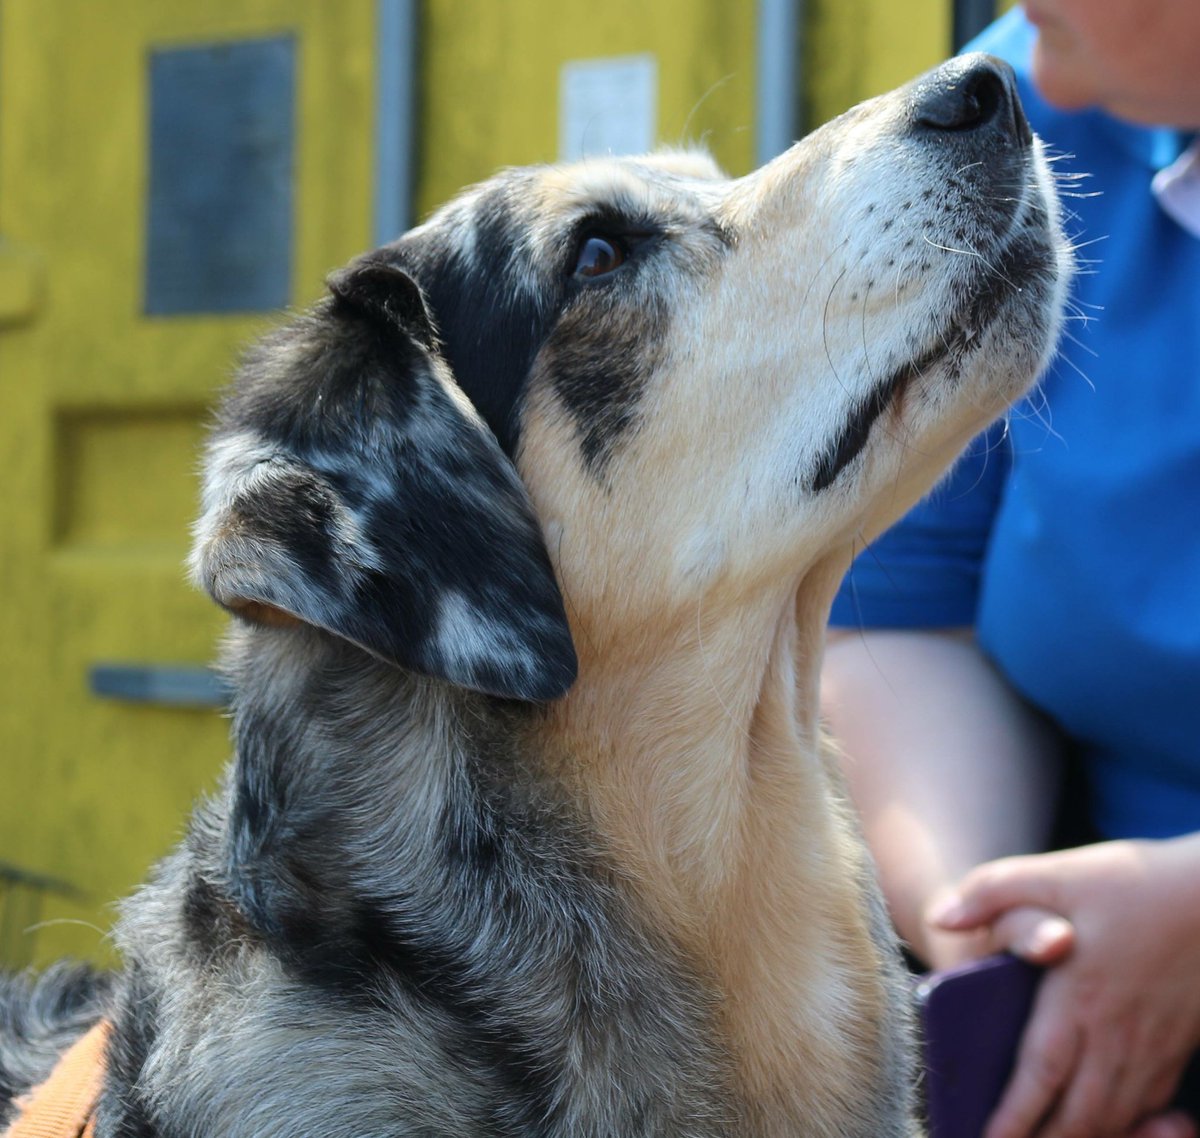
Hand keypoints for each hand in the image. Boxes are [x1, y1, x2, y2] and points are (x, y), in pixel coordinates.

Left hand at [927, 837, 1199, 1137]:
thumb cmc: (1132, 880)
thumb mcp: (1054, 873)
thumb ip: (991, 893)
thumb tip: (941, 919)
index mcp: (1078, 996)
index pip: (1041, 1074)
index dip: (1014, 1116)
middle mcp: (1118, 1032)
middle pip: (1081, 1113)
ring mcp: (1155, 1043)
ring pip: (1117, 1114)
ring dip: (1086, 1137)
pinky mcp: (1180, 1041)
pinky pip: (1152, 1102)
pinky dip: (1129, 1124)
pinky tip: (1113, 1127)